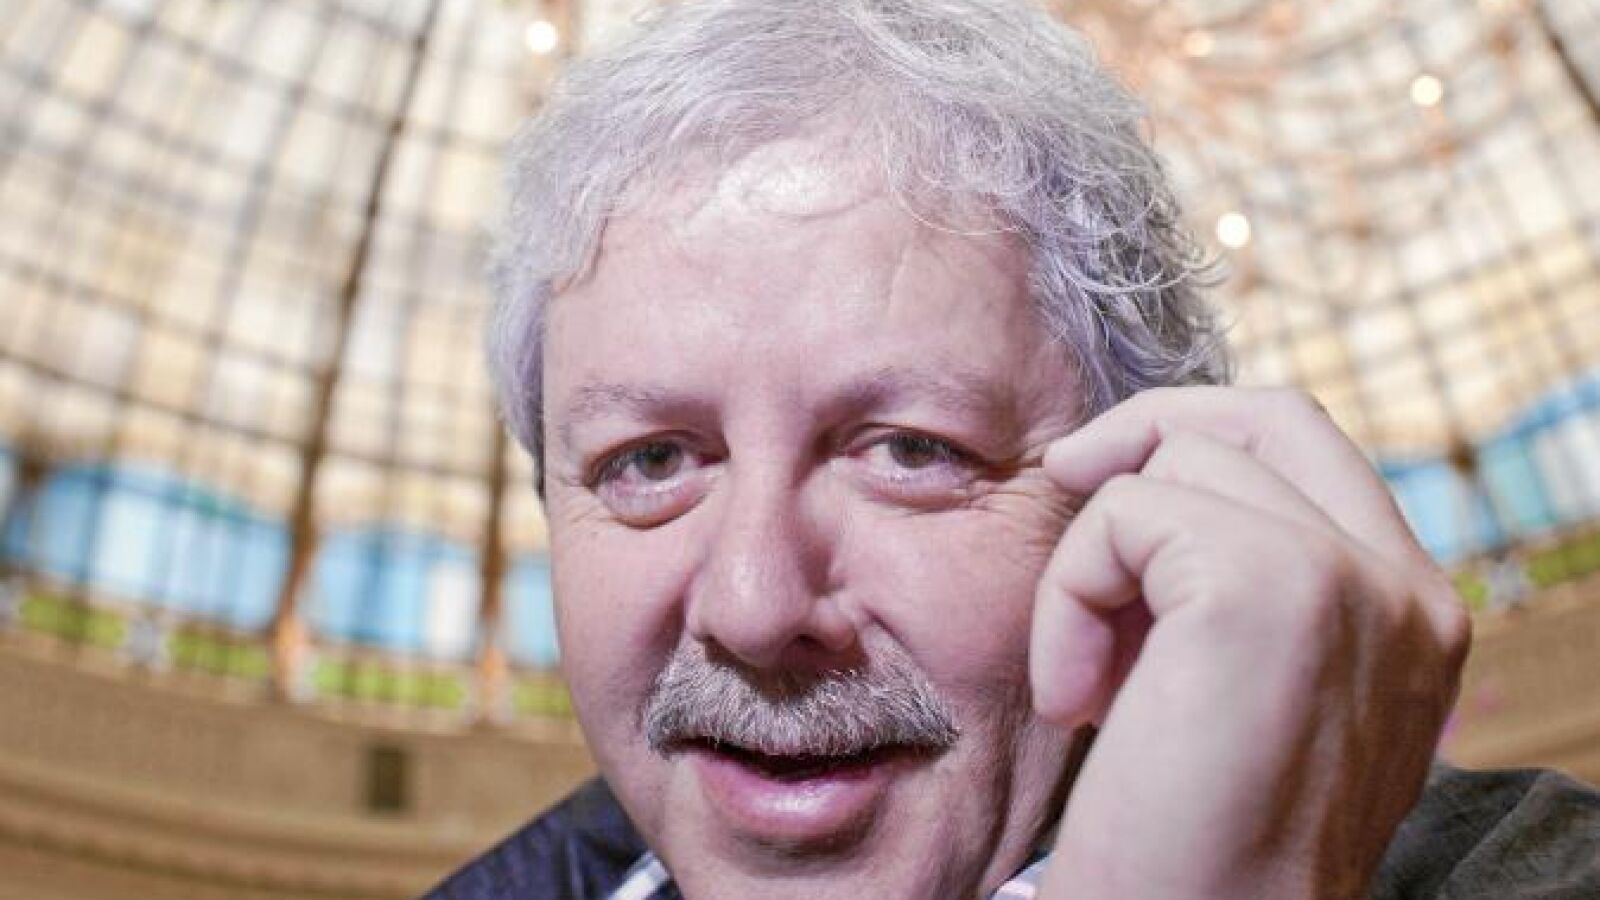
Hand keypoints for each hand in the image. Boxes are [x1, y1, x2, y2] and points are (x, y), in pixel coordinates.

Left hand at [1030, 387, 1470, 899]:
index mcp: (1411, 615)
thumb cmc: (1197, 840)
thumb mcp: (1247, 694)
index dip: (1194, 441)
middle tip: (1065, 485)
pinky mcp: (1270, 586)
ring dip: (1091, 565)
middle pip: (1261, 417)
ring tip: (1091, 682)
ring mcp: (1351, 582)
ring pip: (1176, 465)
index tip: (1106, 493)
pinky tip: (1080, 700)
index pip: (1310, 449)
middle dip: (1142, 438)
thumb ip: (1243, 588)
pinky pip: (1124, 514)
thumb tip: (1146, 480)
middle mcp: (1406, 590)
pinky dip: (1068, 596)